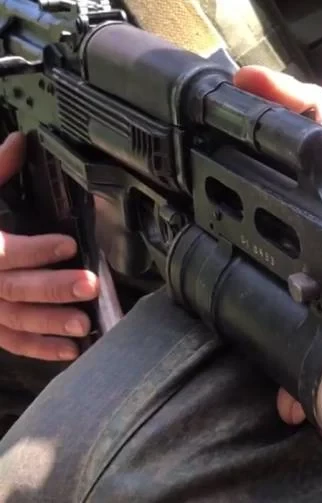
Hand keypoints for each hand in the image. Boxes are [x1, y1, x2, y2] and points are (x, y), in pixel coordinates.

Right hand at [0, 132, 98, 360]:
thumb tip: (19, 140)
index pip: (1, 252)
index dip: (32, 250)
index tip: (68, 245)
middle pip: (12, 288)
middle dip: (51, 288)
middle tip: (88, 286)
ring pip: (12, 319)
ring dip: (48, 324)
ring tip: (84, 326)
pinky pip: (8, 341)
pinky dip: (36, 348)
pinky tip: (68, 351)